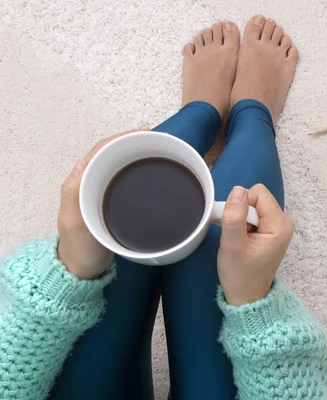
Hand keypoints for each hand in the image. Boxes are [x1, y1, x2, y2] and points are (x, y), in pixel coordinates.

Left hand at [57, 129, 147, 279]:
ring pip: (122, 165)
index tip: (145, 134)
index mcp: (81, 182)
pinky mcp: (115, 202)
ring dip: (140, 156)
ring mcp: (104, 191)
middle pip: (114, 153)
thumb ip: (73, 195)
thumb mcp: (74, 224)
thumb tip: (81, 164)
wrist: (84, 270)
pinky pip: (128, 179)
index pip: (101, 150)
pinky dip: (142, 172)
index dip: (122, 138)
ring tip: (161, 153)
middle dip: (136, 143)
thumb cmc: (79, 250)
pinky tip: (156, 173)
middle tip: (160, 142)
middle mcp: (92, 182)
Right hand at [217, 184, 293, 305]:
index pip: (258, 193)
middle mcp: (285, 221)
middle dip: (242, 211)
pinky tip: (243, 239)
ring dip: (243, 218)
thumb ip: (234, 216)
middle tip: (236, 235)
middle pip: (258, 197)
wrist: (247, 296)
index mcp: (280, 224)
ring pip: (255, 205)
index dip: (241, 204)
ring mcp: (280, 225)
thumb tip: (237, 189)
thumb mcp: (232, 245)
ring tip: (239, 239)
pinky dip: (246, 223)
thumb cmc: (240, 274)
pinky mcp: (273, 229)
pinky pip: (256, 214)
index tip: (234, 225)